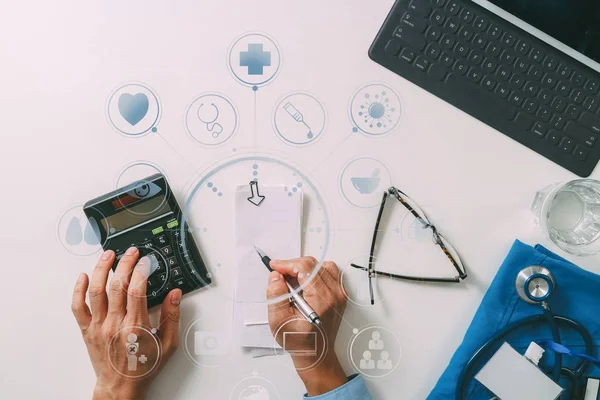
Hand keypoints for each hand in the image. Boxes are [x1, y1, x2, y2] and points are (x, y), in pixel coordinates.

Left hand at [71, 248, 181, 399]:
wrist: (120, 386)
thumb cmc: (143, 367)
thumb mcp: (168, 345)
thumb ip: (172, 317)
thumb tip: (175, 294)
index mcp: (136, 327)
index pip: (137, 290)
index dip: (141, 271)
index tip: (145, 261)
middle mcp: (115, 324)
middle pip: (117, 285)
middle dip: (125, 263)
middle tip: (131, 252)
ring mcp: (99, 326)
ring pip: (96, 291)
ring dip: (101, 269)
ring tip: (108, 255)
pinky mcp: (87, 329)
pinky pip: (78, 306)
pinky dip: (78, 290)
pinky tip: (83, 276)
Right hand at [266, 257, 347, 395]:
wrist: (316, 353)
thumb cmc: (299, 340)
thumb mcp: (279, 321)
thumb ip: (276, 296)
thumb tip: (276, 275)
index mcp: (321, 300)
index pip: (305, 268)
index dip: (287, 264)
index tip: (275, 267)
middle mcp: (334, 294)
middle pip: (313, 265)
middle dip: (293, 266)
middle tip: (280, 276)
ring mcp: (340, 293)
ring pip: (321, 266)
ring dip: (304, 269)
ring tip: (293, 282)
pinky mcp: (340, 294)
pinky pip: (329, 273)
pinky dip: (315, 273)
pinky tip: (306, 284)